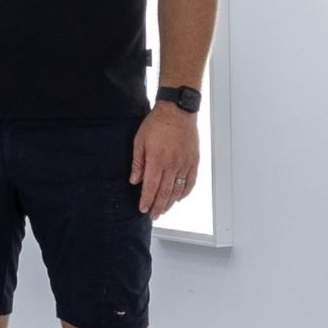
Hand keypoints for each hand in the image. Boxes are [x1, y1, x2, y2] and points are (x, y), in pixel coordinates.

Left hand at [132, 103, 199, 218]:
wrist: (177, 111)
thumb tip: (134, 180)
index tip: (143, 209)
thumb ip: (138, 162)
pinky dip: (185, 192)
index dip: (146, 200)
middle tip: (153, 216)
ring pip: (178, 189)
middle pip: (165, 192)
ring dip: (170, 202)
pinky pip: (190, 181)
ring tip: (164, 210)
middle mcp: (172, 165)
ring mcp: (185, 164)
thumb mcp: (140, 141)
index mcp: (157, 160)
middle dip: (158, 206)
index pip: (150, 187)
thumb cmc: (156, 123)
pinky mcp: (194, 161)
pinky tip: (179, 198)